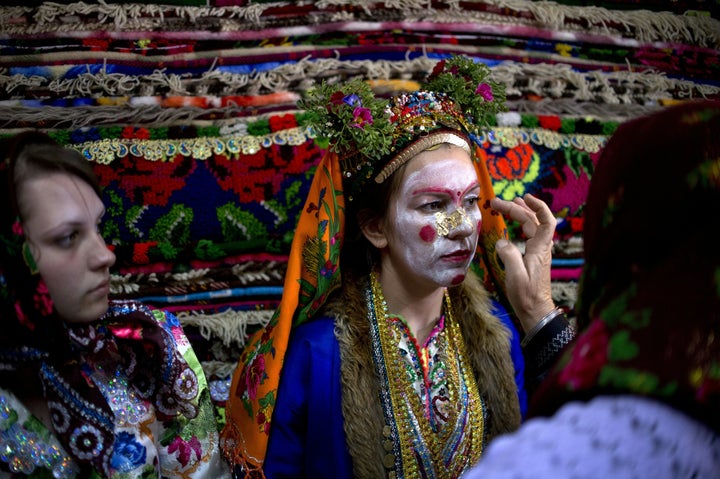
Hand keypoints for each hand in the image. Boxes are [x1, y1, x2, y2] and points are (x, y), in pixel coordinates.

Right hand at [490, 193, 556, 332]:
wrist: (536, 311)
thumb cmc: (526, 296)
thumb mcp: (515, 276)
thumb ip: (509, 255)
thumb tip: (501, 241)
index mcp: (539, 249)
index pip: (546, 222)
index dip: (538, 206)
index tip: (525, 197)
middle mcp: (541, 248)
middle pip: (532, 221)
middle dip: (515, 208)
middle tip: (495, 203)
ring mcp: (538, 252)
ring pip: (531, 226)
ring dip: (519, 214)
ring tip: (508, 204)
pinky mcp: (533, 257)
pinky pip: (528, 235)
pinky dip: (520, 225)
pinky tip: (513, 224)